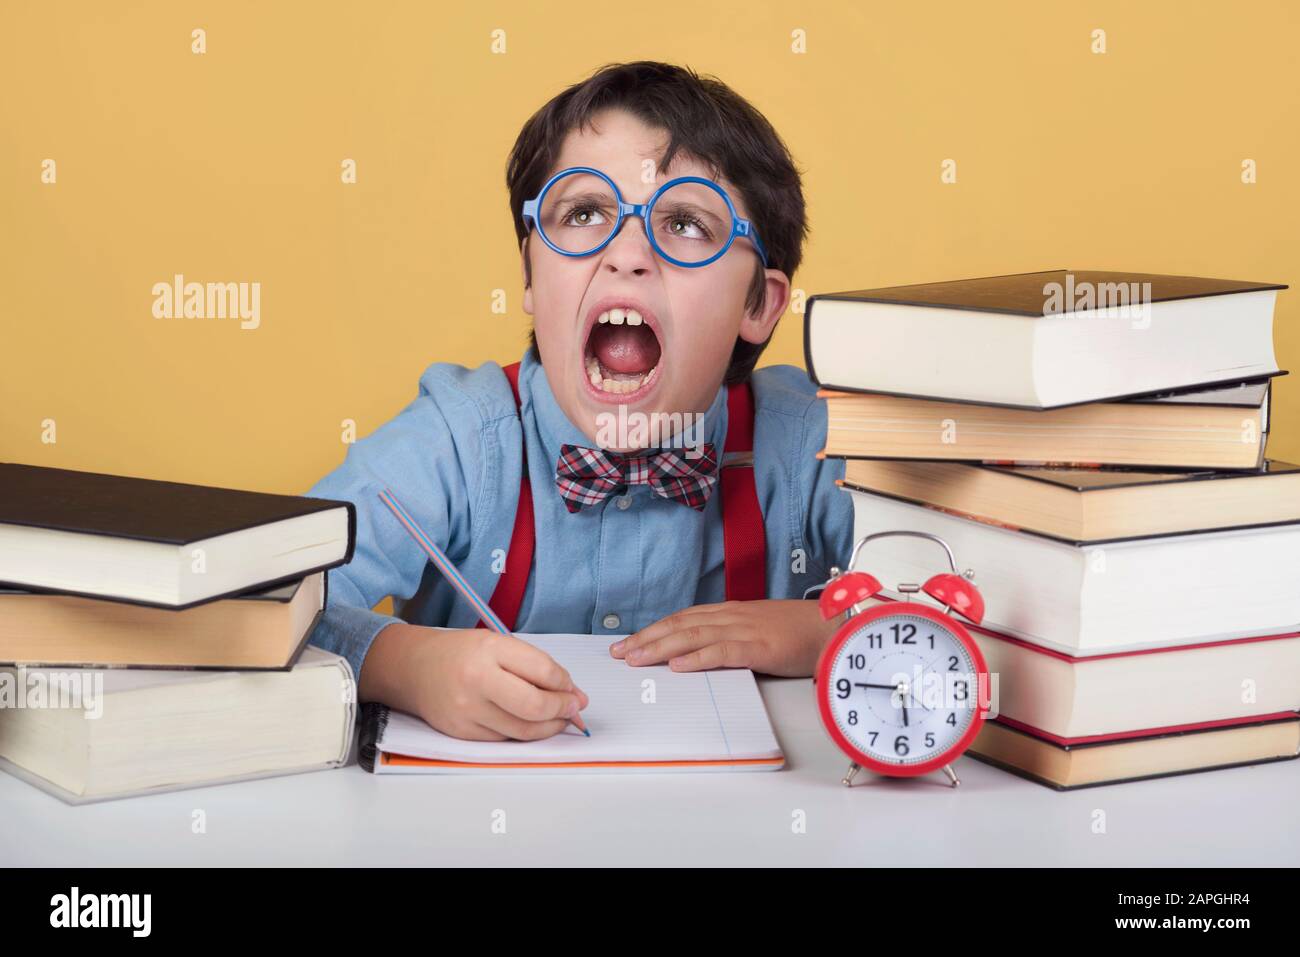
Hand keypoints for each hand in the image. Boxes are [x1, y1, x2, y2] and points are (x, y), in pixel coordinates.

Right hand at [360, 623, 588, 740]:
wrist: (414, 668)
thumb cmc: (462, 654)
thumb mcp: (498, 645)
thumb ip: (536, 667)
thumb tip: (574, 695)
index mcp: (490, 650)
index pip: (543, 671)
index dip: (566, 685)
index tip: (574, 690)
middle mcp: (477, 680)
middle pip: (535, 706)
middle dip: (562, 710)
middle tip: (573, 708)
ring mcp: (467, 710)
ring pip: (523, 730)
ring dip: (549, 727)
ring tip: (558, 719)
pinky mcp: (461, 733)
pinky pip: (504, 740)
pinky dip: (524, 734)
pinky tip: (530, 724)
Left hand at [608, 599, 839, 676]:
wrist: (833, 627)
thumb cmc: (800, 632)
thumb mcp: (759, 631)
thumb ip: (732, 638)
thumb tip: (703, 654)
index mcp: (730, 612)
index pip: (683, 618)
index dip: (653, 630)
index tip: (628, 642)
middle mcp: (732, 617)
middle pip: (679, 625)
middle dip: (646, 639)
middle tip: (619, 653)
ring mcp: (744, 629)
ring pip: (692, 636)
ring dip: (660, 648)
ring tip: (635, 659)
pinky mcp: (758, 647)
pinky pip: (721, 651)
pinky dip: (696, 658)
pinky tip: (677, 666)